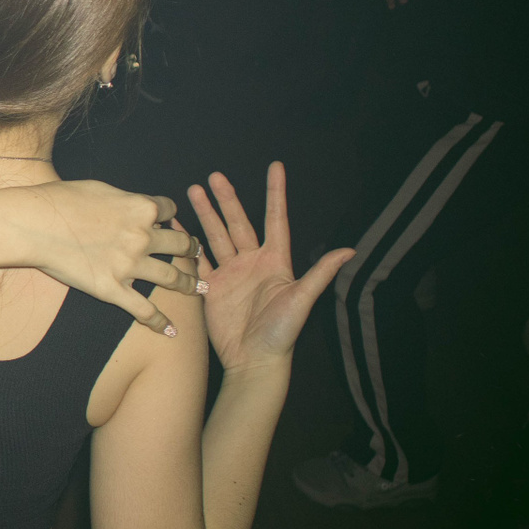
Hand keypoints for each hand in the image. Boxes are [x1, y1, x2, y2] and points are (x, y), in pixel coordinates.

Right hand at [5, 181, 198, 333]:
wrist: (35, 223)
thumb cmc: (60, 200)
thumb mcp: (99, 188)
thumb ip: (122, 200)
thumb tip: (130, 205)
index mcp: (140, 208)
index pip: (169, 210)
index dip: (169, 215)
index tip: (166, 221)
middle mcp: (142, 237)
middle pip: (180, 244)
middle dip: (191, 248)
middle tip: (197, 254)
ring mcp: (129, 265)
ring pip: (172, 277)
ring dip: (189, 284)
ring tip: (199, 288)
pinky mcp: (112, 290)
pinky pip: (144, 309)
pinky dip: (160, 321)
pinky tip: (171, 330)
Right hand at [188, 164, 353, 370]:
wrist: (254, 361)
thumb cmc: (282, 333)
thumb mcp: (302, 300)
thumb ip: (321, 273)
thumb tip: (350, 251)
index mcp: (276, 261)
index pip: (276, 219)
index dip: (276, 193)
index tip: (275, 167)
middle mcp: (252, 263)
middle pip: (238, 223)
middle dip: (226, 199)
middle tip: (214, 177)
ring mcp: (231, 274)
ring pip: (216, 236)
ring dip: (205, 214)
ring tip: (192, 191)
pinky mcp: (211, 288)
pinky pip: (198, 260)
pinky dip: (187, 243)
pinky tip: (178, 226)